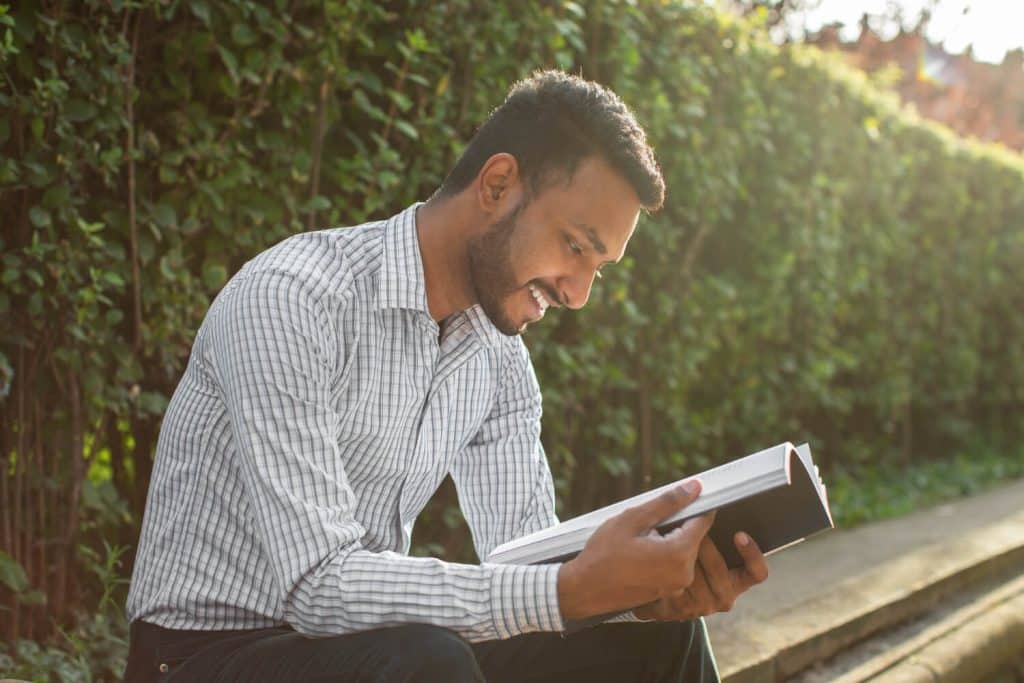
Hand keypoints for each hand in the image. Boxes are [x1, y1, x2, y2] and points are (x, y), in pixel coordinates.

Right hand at [558, 480, 714, 620]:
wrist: (583, 590)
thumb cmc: (603, 555)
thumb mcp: (632, 519)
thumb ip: (667, 503)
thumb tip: (693, 488)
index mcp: (678, 554)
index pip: (703, 521)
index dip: (695, 505)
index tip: (681, 498)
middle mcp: (684, 574)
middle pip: (694, 537)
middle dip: (678, 524)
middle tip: (648, 523)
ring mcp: (676, 587)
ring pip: (684, 551)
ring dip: (669, 540)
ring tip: (640, 540)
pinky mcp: (668, 593)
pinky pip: (674, 566)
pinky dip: (663, 556)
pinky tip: (640, 555)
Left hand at [632, 531, 768, 621]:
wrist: (662, 599)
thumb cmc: (689, 566)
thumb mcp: (708, 553)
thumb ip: (713, 536)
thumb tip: (712, 504)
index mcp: (737, 582)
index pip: (757, 573)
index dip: (752, 554)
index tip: (739, 534)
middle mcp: (724, 597)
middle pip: (718, 566)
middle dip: (703, 544)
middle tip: (691, 526)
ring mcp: (702, 606)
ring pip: (695, 574)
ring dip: (682, 555)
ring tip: (671, 538)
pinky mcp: (679, 610)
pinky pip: (673, 585)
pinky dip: (666, 569)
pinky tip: (659, 559)